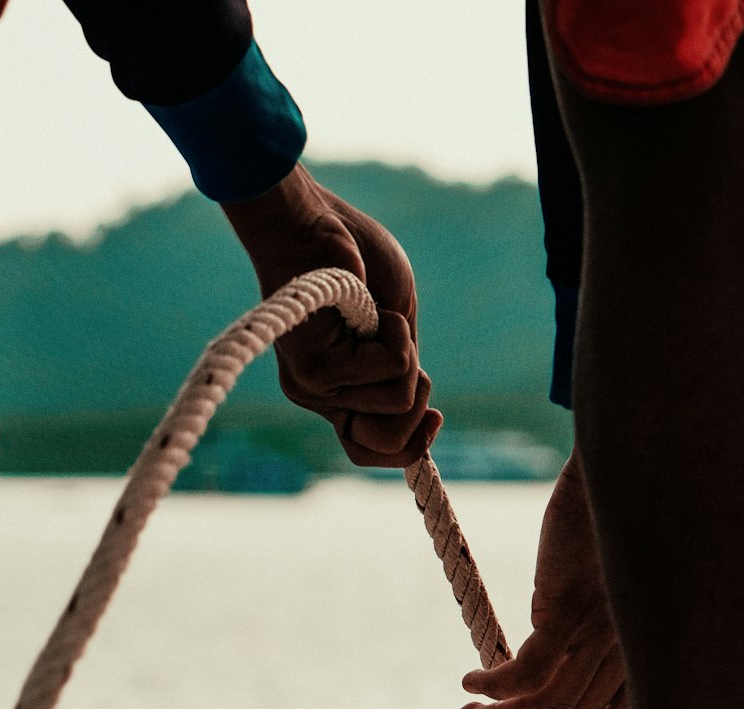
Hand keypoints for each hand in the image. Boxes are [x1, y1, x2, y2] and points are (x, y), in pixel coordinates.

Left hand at [222, 164, 440, 466]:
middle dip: (419, 402)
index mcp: (335, 393)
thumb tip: (428, 421)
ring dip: (407, 357)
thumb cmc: (353, 261)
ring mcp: (314, 388)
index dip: (411, 446)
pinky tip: (369, 306)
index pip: (370, 452)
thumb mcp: (395, 327)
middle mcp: (319, 397)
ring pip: (396, 405)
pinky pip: (389, 372)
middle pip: (388, 444)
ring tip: (380, 318)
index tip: (435, 415)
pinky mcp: (317, 370)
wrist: (308, 220)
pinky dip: (396, 335)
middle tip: (402, 350)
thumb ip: (404, 373)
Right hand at [456, 451, 630, 708]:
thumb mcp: (611, 577)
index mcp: (649, 646)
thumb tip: (540, 633)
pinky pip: (526, 669)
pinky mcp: (570, 610)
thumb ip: (587, 616)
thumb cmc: (620, 518)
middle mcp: (633, 648)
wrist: (626, 465)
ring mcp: (602, 632)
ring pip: (548, 702)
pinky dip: (495, 684)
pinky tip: (473, 681)